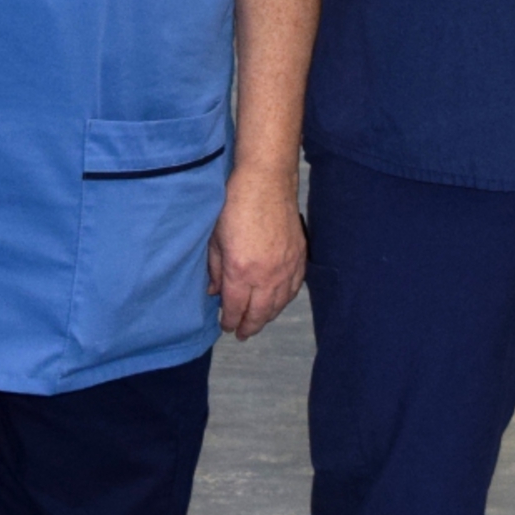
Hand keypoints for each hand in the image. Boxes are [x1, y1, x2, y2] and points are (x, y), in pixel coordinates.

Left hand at [207, 173, 305, 340]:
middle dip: (249, 326)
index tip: (226, 327)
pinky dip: (284, 300)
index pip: (235, 308)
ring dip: (268, 316)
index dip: (230, 321)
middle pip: (260, 313)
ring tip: (258, 321)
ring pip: (279, 304)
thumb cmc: (234, 204)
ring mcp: (286, 267)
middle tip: (242, 333)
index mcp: (241, 271)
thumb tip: (215, 292)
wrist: (267, 181)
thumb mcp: (214, 238)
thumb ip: (215, 269)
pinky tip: (277, 302)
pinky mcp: (300, 257)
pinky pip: (294, 288)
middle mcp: (266, 275)